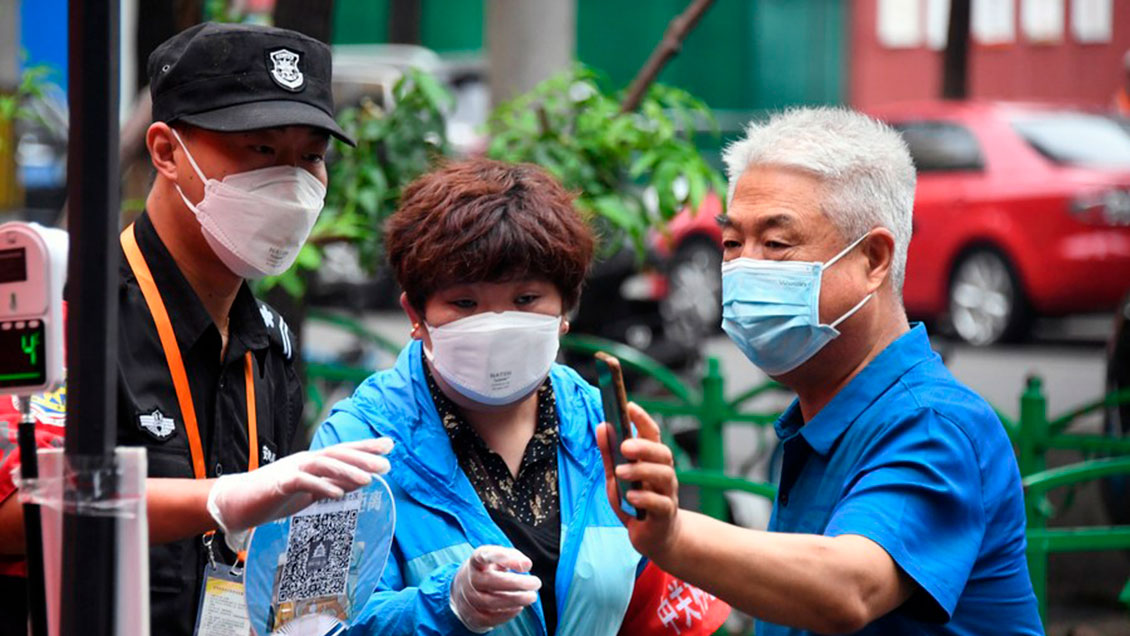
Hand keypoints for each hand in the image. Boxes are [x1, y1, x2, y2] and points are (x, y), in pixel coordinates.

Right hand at [207, 437, 392, 546]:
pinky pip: (303, 483)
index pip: (344, 451)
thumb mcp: (310, 491)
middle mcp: (305, 460)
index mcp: (313, 461)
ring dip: (347, 471)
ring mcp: (292, 470)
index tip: (390, 445)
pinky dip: (322, 487)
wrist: (237, 503)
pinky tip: (338, 494)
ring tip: (369, 479)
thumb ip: (333, 484)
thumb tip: (360, 481)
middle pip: (338, 454)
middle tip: (388, 463)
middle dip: (364, 457)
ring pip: (323, 465)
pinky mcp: (280, 484)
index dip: (367, 447)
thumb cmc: (274, 496)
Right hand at [450, 545, 541, 632]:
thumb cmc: (488, 571)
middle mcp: (470, 579)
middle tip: (536, 583)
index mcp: (476, 562)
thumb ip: (514, 557)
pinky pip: (490, 618)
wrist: (465, 591)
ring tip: (532, 596)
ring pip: (491, 602)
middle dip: (517, 583)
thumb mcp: (497, 559)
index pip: (483, 555)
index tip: (524, 563)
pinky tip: (519, 607)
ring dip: (515, 600)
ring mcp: (469, 599)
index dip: (501, 556)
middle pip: (491, 581)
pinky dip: (507, 613)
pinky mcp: (472, 616)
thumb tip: (527, 565)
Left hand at [597, 402, 682, 564]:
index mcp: (652, 460)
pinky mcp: (665, 515)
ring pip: (664, 475)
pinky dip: (645, 498)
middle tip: (624, 446)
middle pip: (662, 453)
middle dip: (644, 447)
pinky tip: (631, 496)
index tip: (629, 406)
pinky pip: (660, 503)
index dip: (642, 419)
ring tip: (620, 472)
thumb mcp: (616, 476)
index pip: (652, 434)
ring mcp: (667, 493)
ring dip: (641, 470)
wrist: (655, 537)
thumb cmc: (635, 502)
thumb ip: (609, 453)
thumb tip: (602, 425)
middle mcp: (664, 473)